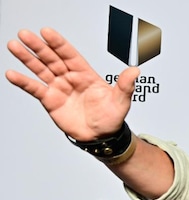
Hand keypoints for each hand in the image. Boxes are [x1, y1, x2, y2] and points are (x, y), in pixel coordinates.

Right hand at [6, 27, 136, 139]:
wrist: (102, 137)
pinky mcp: (50, 101)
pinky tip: (12, 74)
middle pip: (52, 58)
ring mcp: (59, 88)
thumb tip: (135, 70)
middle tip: (25, 34)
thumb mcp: (121, 101)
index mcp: (86, 74)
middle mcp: (70, 78)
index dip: (58, 44)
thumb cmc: (111, 117)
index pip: (70, 55)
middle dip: (39, 47)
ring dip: (27, 58)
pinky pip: (35, 89)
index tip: (47, 33)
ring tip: (14, 46)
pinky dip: (24, 82)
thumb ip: (125, 85)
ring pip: (41, 70)